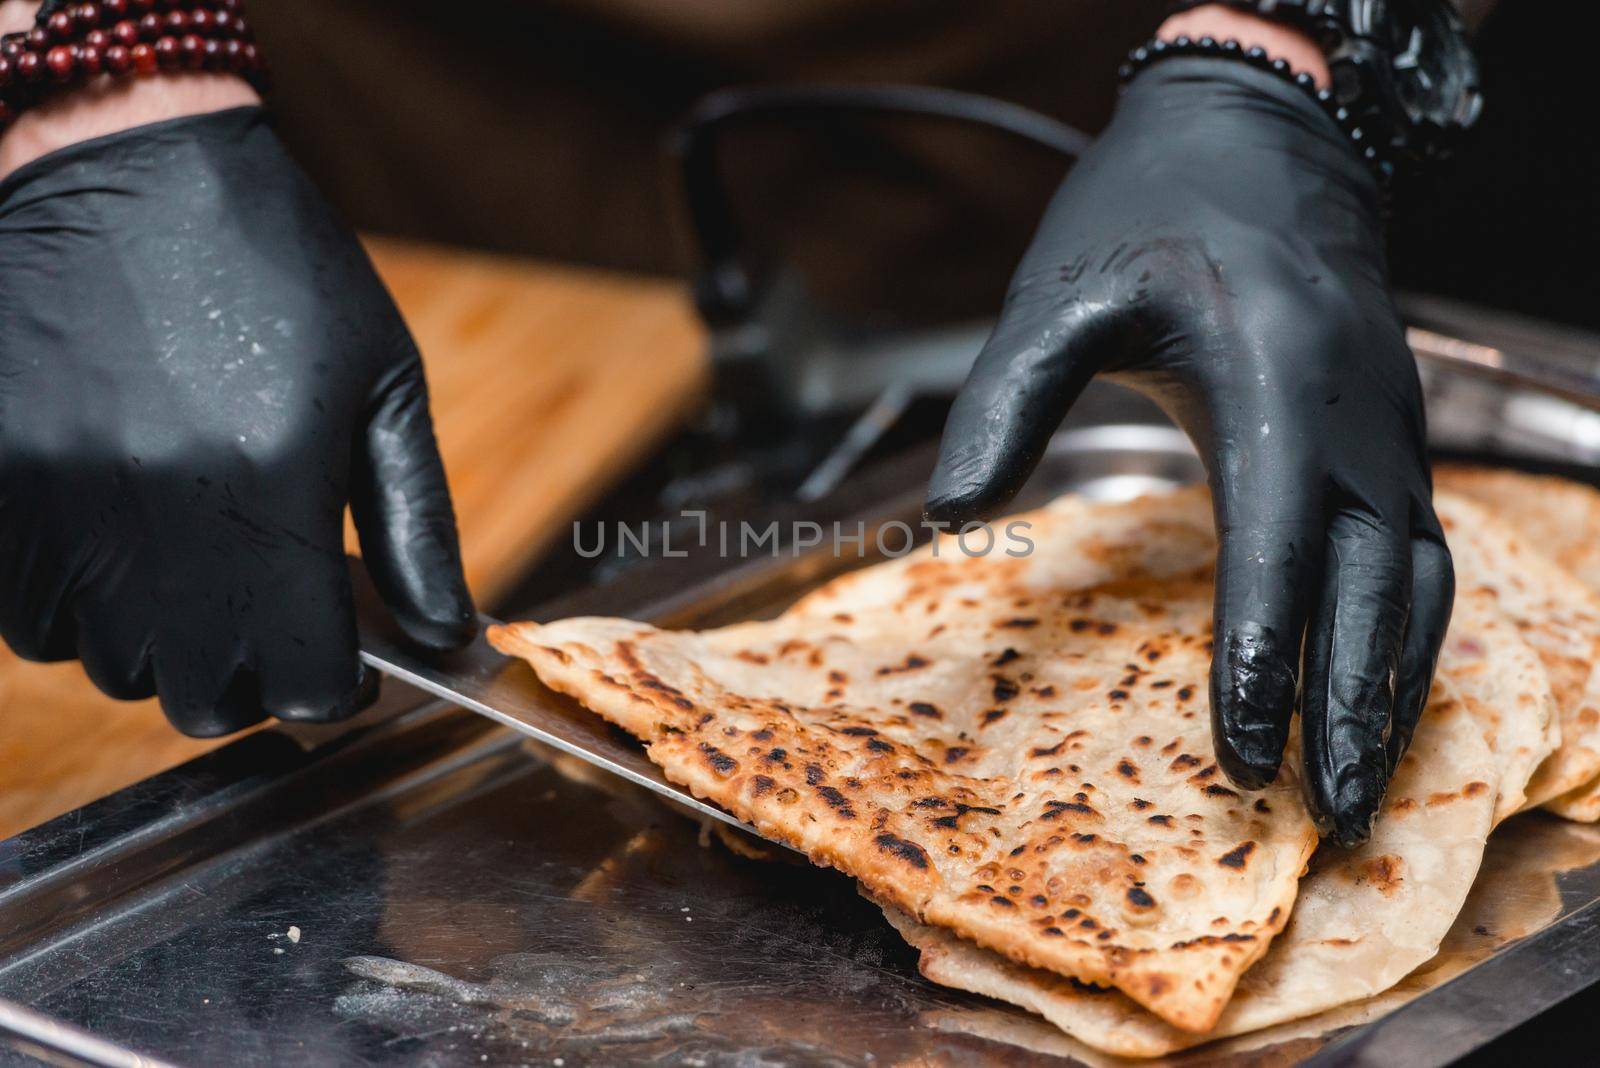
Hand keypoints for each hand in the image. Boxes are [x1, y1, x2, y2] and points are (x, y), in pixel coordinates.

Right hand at [0, 107, 476, 735]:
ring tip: (202, 571)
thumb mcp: (382, 384)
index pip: (300, 680)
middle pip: (197, 695)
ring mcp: (57, 501)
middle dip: (253, 681)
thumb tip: (444, 635)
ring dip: (167, 646)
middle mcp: (155, 513)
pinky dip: (82, 611)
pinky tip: (126, 546)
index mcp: (271, 488)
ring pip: (110, 665)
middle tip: (275, 626)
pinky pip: (28, 618)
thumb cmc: (278, 268)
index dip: (333, 691)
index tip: (344, 666)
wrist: (123, 158)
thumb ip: (418, 526)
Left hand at [924, 58, 1453, 846]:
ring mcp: (1389, 423)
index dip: (1261, 656)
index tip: (1242, 754)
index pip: (1275, 541)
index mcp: (1277, 376)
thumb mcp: (1065, 292)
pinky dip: (1403, 635)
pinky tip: (1373, 692)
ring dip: (1392, 688)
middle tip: (1322, 817)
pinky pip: (1415, 550)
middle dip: (1349, 708)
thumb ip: (1007, 399)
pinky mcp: (1392, 432)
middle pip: (1370, 585)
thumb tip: (953, 512)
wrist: (1259, 139)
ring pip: (1413, 580)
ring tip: (1357, 787)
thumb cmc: (1151, 214)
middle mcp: (1356, 411)